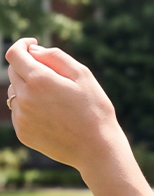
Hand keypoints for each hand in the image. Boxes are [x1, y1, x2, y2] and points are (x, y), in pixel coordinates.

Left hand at [5, 39, 123, 173]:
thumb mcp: (83, 75)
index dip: (22, 45)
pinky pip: (19, 112)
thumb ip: (55, 57)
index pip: (14, 54)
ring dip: (28, 88)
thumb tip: (33, 50)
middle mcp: (24, 98)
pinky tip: (52, 116)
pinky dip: (29, 108)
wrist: (97, 149)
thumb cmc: (95, 110)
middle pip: (13, 72)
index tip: (32, 45)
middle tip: (52, 76)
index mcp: (39, 80)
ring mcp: (21, 118)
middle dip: (27, 67)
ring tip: (54, 100)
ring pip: (14, 93)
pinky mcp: (22, 133)